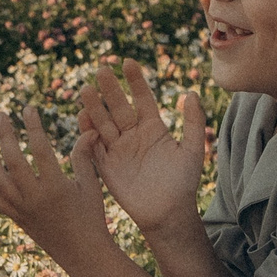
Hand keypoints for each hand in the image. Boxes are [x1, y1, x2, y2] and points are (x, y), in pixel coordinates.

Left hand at [0, 106, 115, 258]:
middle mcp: (35, 198)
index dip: (32, 126)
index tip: (28, 108)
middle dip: (4, 134)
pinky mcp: (16, 218)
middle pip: (11, 160)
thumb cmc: (91, 217)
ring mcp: (22, 210)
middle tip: (1, 115)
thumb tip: (87, 129)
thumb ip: (84, 156)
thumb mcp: (91, 185)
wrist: (82, 254)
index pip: (39, 149)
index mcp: (56, 188)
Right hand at [79, 63, 207, 233]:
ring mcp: (118, 150)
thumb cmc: (183, 183)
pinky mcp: (106, 167)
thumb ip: (193, 121)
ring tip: (86, 90)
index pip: (142, 99)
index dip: (135, 81)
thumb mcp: (193, 149)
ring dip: (94, 107)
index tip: (127, 62)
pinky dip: (87, 134)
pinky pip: (94, 147)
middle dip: (109, 90)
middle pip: (118, 107)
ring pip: (103, 124)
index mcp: (153, 128)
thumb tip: (190, 92)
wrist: (169, 214)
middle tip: (101, 70)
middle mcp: (132, 135)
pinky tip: (83, 119)